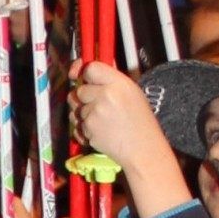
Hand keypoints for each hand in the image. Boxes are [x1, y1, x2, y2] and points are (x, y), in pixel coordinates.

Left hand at [69, 59, 185, 217]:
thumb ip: (111, 81)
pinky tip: (100, 131)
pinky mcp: (88, 130)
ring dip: (84, 114)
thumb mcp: (132, 93)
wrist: (142, 149)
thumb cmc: (140, 121)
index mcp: (119, 83)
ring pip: (76, 109)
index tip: (83, 77)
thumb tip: (88, 71)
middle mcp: (105, 95)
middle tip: (97, 104)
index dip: (84, 73)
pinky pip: (77, 125)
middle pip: (79, 90)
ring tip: (103, 121)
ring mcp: (94, 113)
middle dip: (84, 97)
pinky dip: (84, 129)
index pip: (90, 68)